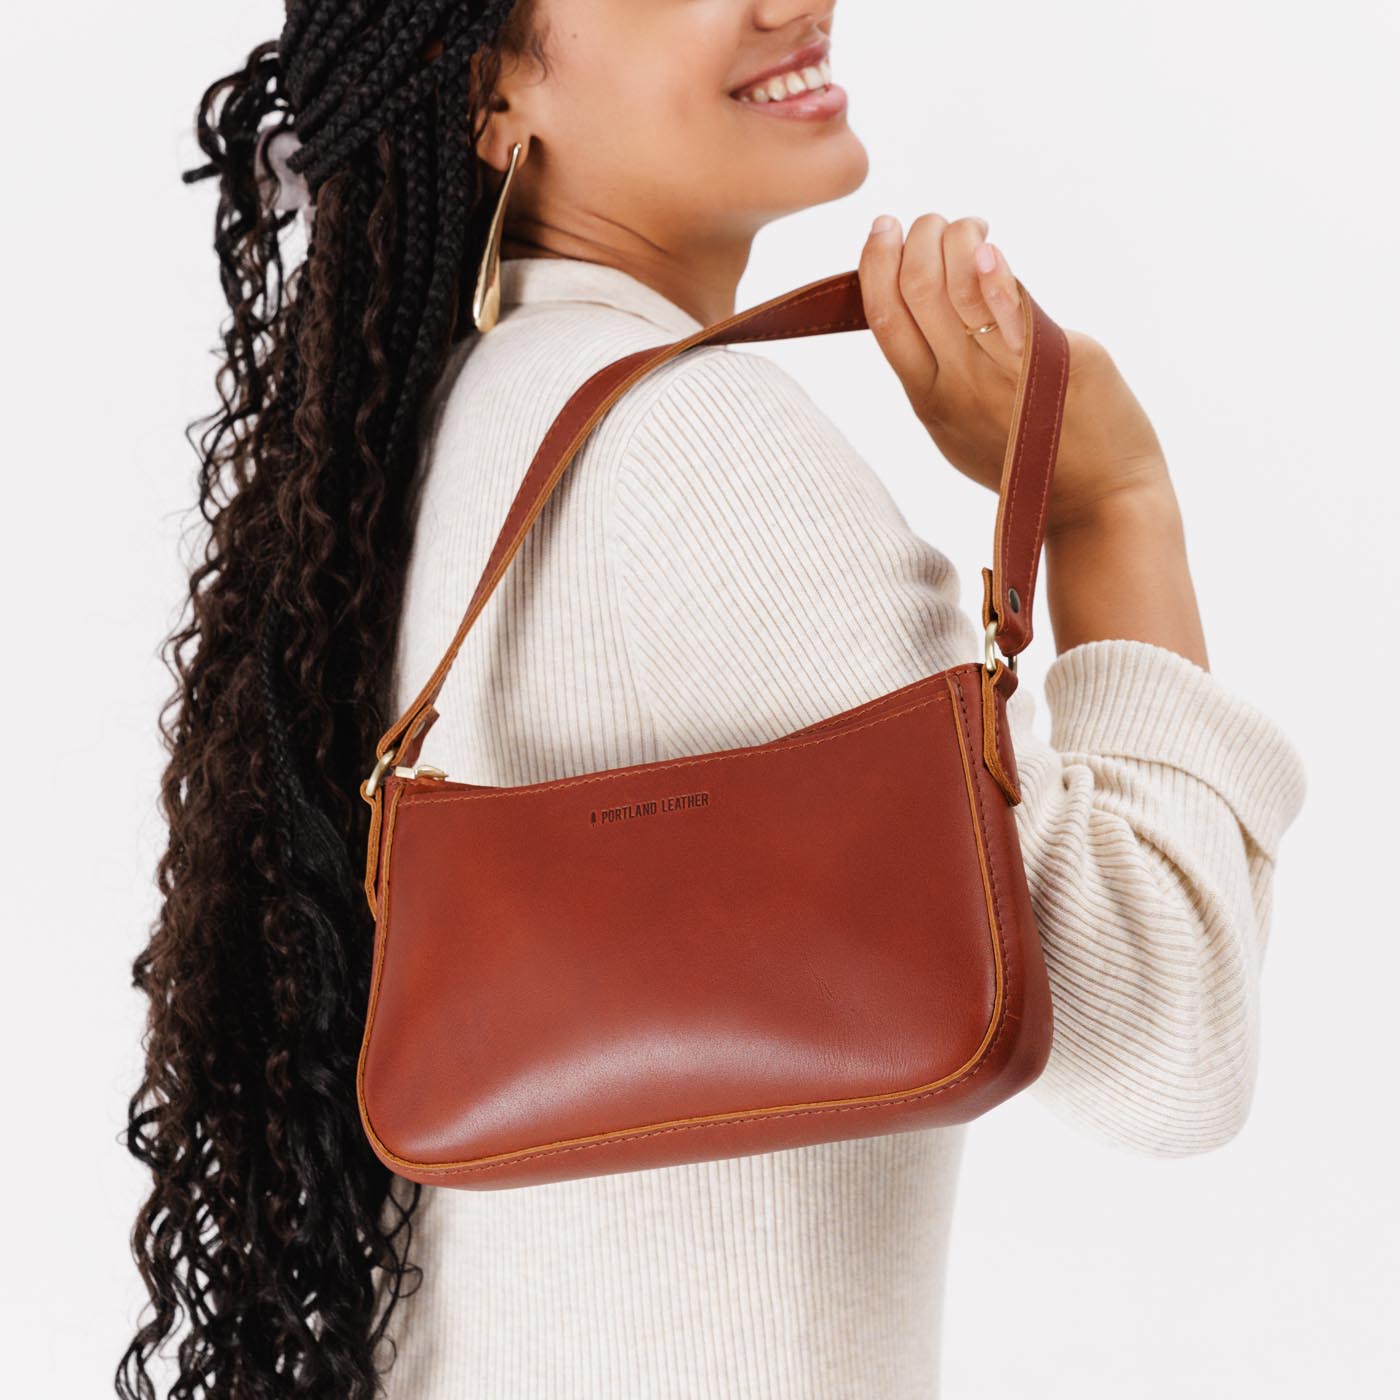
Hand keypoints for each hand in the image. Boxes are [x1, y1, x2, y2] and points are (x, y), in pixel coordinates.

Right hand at [858, 213, 1169, 532]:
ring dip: (960, 237)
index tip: (884, 227)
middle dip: (921, 235)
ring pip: (960, 286)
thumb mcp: (958, 424)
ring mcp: (1005, 376)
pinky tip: (991, 250)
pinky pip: (1014, 312)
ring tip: (973, 229)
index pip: (882, 318)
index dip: (874, 262)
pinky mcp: (1055, 364)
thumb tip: (922, 306)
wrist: (1097, 500)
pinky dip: (996, 275)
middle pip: (917, 289)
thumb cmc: (1026, 458)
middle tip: (937, 223)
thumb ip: (937, 373)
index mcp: (928, 399)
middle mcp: (959, 386)